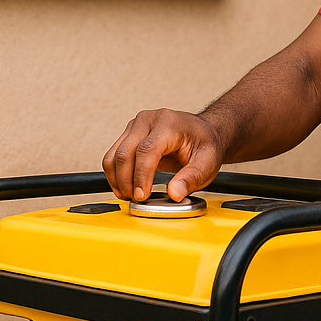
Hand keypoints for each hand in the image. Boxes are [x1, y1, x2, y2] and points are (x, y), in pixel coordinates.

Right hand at [102, 108, 225, 201]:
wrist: (204, 132)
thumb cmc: (205, 144)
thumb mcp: (207, 163)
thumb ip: (192, 178)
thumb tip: (174, 194)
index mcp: (168, 124)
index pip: (147, 150)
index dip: (141, 176)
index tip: (142, 195)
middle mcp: (148, 120)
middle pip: (125, 152)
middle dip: (127, 181)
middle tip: (137, 199)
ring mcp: (135, 126)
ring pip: (114, 154)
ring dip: (117, 179)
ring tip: (129, 196)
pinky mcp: (129, 135)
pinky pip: (113, 156)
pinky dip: (115, 174)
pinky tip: (124, 188)